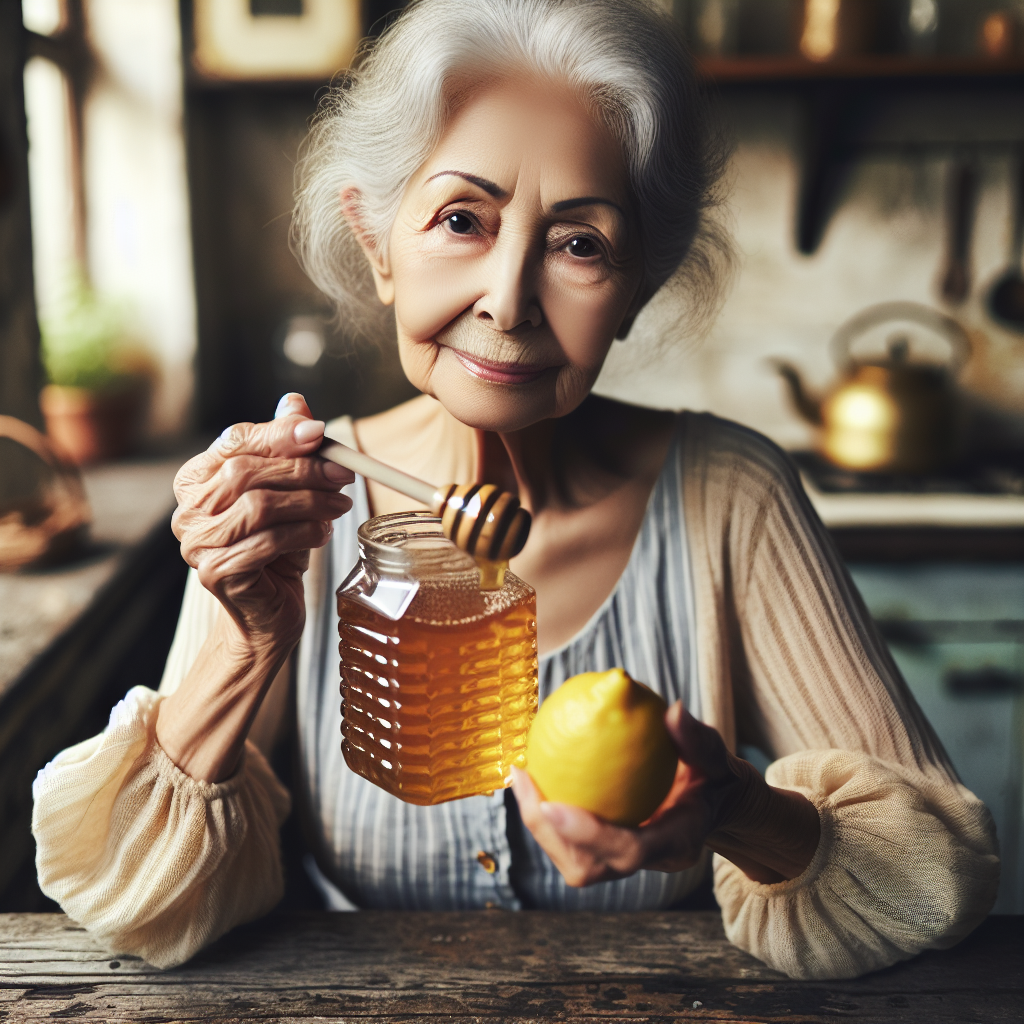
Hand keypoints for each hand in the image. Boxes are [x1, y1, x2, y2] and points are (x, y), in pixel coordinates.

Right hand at [171, 393, 353, 657]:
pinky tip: (323, 534)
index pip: (234, 441)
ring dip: (309, 502)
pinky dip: (304, 533)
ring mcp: (197, 543)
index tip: (322, 433)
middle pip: (246, 472)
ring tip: (338, 505)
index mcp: (197, 478)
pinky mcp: (215, 573)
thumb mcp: (286, 491)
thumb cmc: (277, 548)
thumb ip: (287, 447)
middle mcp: (188, 509)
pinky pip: (267, 542)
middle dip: (302, 470)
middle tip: (343, 474)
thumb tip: (296, 402)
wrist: (267, 612)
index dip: (279, 434)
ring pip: (259, 506)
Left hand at [511, 703, 819, 887]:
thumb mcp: (714, 754)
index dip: (590, 836)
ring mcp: (626, 863)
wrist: (714, 802)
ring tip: (520, 774)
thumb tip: (674, 711)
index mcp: (677, 842)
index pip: (630, 851)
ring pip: (572, 860)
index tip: (552, 805)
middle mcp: (647, 861)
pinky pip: (569, 841)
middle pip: (588, 867)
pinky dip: (546, 813)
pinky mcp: (607, 853)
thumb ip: (697, 739)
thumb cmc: (713, 774)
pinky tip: (531, 773)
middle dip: (548, 833)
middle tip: (524, 779)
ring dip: (539, 824)